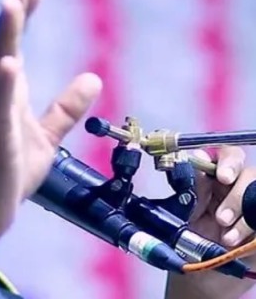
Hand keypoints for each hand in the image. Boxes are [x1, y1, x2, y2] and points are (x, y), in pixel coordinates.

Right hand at [0, 0, 101, 275]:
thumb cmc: (12, 172)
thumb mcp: (48, 138)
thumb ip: (66, 108)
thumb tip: (93, 77)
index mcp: (10, 96)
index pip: (15, 47)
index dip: (23, 17)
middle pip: (4, 47)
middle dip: (13, 14)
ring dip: (6, 36)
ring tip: (11, 3)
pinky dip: (4, 84)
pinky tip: (9, 61)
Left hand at [165, 147, 255, 298]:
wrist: (205, 278)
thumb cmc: (189, 242)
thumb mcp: (184, 217)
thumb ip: (190, 190)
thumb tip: (191, 161)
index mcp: (211, 179)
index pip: (224, 155)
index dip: (226, 161)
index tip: (222, 177)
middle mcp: (235, 187)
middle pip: (248, 173)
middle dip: (236, 196)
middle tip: (221, 218)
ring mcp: (252, 204)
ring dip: (244, 216)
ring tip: (227, 239)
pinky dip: (253, 228)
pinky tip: (241, 244)